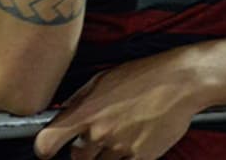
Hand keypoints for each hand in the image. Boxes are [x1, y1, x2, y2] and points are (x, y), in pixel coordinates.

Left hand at [33, 55, 206, 159]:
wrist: (181, 82)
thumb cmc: (144, 75)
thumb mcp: (103, 78)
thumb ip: (79, 99)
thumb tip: (61, 114)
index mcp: (87, 111)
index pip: (47, 142)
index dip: (45, 149)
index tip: (49, 151)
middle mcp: (100, 132)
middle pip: (78, 157)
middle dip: (85, 150)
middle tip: (100, 135)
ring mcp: (121, 146)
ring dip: (108, 153)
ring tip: (125, 131)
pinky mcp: (141, 156)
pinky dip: (128, 155)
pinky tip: (137, 137)